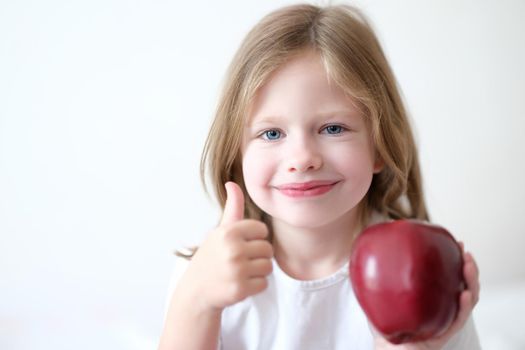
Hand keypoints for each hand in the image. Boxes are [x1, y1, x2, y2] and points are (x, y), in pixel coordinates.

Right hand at [179, 181, 273, 311]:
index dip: (255, 238)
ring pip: (268, 267)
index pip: (262, 230)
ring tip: (241, 272)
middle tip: (241, 261)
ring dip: (258, 271)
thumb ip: (232, 208)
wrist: (196, 291)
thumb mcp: (220, 231)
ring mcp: (236, 270)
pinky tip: (240, 284)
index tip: (242, 244)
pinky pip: (264, 284)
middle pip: (268, 249)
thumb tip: (232, 183)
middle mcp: (232, 249)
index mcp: (228, 232)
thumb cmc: (212, 257)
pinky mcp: (240, 289)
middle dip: (258, 256)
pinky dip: (255, 286)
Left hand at [374, 242, 479, 349]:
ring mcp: (446, 317)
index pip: (449, 274)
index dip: (455, 258)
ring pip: (468, 298)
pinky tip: (464, 294)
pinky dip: (465, 306)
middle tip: (465, 251)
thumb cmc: (384, 325)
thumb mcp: (380, 295)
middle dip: (468, 266)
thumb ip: (376, 276)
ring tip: (468, 265)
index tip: (456, 242)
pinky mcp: (446, 331)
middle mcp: (443, 304)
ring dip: (471, 281)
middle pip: (463, 283)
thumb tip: (366, 251)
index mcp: (433, 295)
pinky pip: (459, 318)